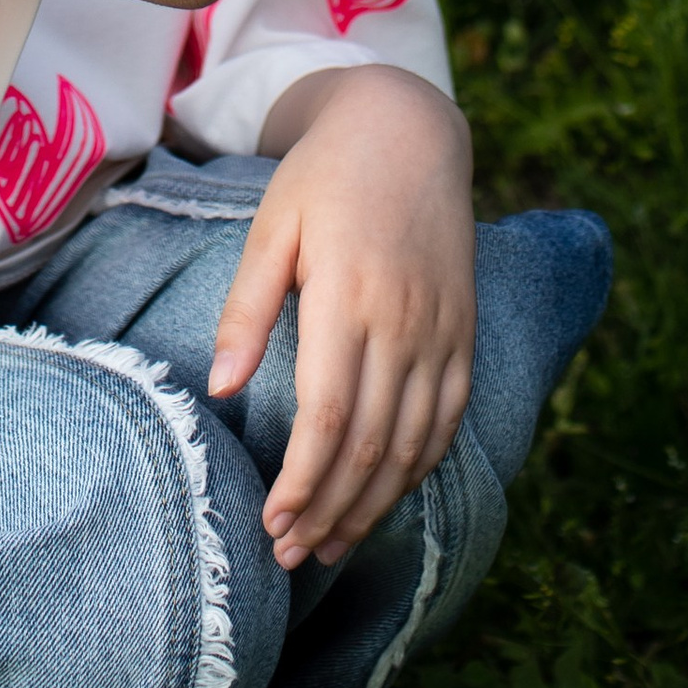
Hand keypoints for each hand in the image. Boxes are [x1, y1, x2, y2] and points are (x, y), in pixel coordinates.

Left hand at [206, 67, 477, 572]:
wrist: (410, 130)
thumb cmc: (325, 176)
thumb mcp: (272, 226)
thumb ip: (247, 308)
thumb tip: (223, 388)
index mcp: (350, 299)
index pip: (329, 420)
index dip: (302, 485)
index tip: (271, 524)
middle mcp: (405, 325)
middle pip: (371, 447)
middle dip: (331, 513)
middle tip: (292, 556)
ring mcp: (443, 332)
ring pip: (413, 445)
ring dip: (374, 505)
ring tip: (332, 547)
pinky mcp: (464, 332)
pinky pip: (449, 418)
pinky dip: (419, 468)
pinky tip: (388, 496)